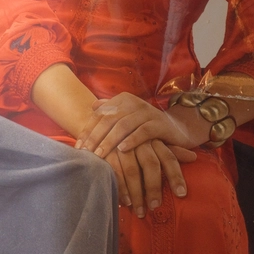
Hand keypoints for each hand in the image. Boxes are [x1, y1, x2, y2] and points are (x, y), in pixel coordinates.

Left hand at [77, 92, 202, 158]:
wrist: (176, 128)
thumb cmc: (144, 126)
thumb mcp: (125, 119)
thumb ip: (109, 112)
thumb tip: (91, 106)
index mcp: (122, 100)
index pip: (99, 116)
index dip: (88, 131)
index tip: (78, 147)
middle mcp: (133, 103)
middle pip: (108, 120)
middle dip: (95, 137)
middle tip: (85, 153)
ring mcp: (147, 112)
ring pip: (123, 126)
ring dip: (109, 141)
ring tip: (99, 154)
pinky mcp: (160, 123)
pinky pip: (143, 132)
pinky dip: (131, 140)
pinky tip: (122, 150)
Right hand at [103, 139, 195, 215]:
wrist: (103, 124)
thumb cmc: (132, 137)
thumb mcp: (152, 140)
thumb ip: (171, 150)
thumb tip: (193, 157)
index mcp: (153, 140)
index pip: (169, 158)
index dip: (176, 176)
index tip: (181, 194)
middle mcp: (139, 142)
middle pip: (151, 165)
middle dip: (154, 187)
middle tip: (155, 206)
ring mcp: (121, 146)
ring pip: (132, 171)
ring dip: (136, 193)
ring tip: (140, 211)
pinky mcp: (106, 152)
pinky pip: (114, 172)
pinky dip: (120, 188)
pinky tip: (125, 202)